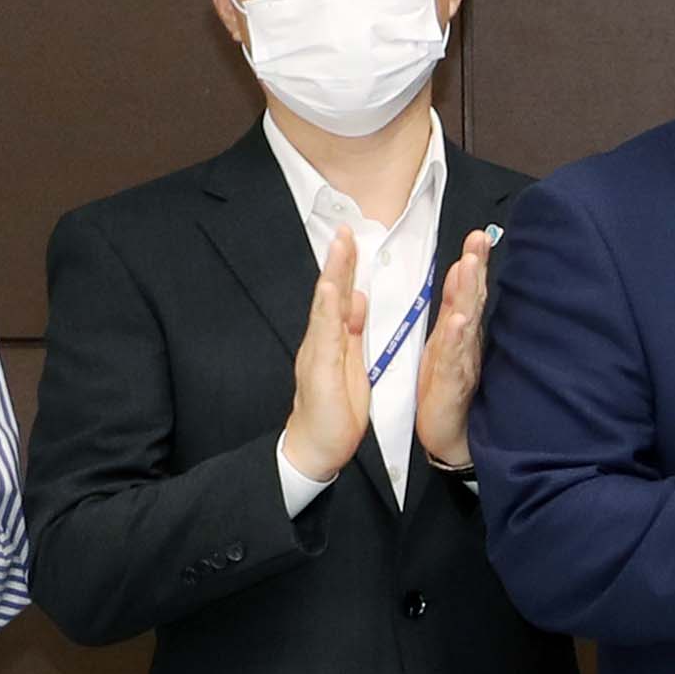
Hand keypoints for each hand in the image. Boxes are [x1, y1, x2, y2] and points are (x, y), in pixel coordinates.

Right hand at [277, 227, 372, 483]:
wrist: (317, 447)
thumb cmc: (334, 408)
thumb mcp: (350, 361)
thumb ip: (352, 329)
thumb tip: (357, 298)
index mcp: (333, 337)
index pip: (340, 294)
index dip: (345, 265)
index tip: (352, 235)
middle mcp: (322, 340)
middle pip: (331, 293)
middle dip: (338, 259)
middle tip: (344, 226)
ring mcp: (318, 353)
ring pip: (326, 307)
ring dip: (333, 274)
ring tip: (339, 245)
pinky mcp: (320, 369)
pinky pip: (325, 336)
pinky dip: (327, 310)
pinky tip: (330, 289)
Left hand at [410, 228, 496, 471]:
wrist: (449, 435)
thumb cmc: (445, 389)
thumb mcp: (446, 342)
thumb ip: (454, 307)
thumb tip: (460, 270)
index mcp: (459, 331)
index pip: (468, 291)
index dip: (473, 263)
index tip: (476, 236)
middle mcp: (465, 342)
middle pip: (472, 299)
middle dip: (476, 268)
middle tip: (479, 240)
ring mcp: (462, 361)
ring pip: (467, 322)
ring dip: (469, 294)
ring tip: (470, 268)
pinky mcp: (453, 383)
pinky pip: (455, 358)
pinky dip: (457, 339)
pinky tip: (459, 322)